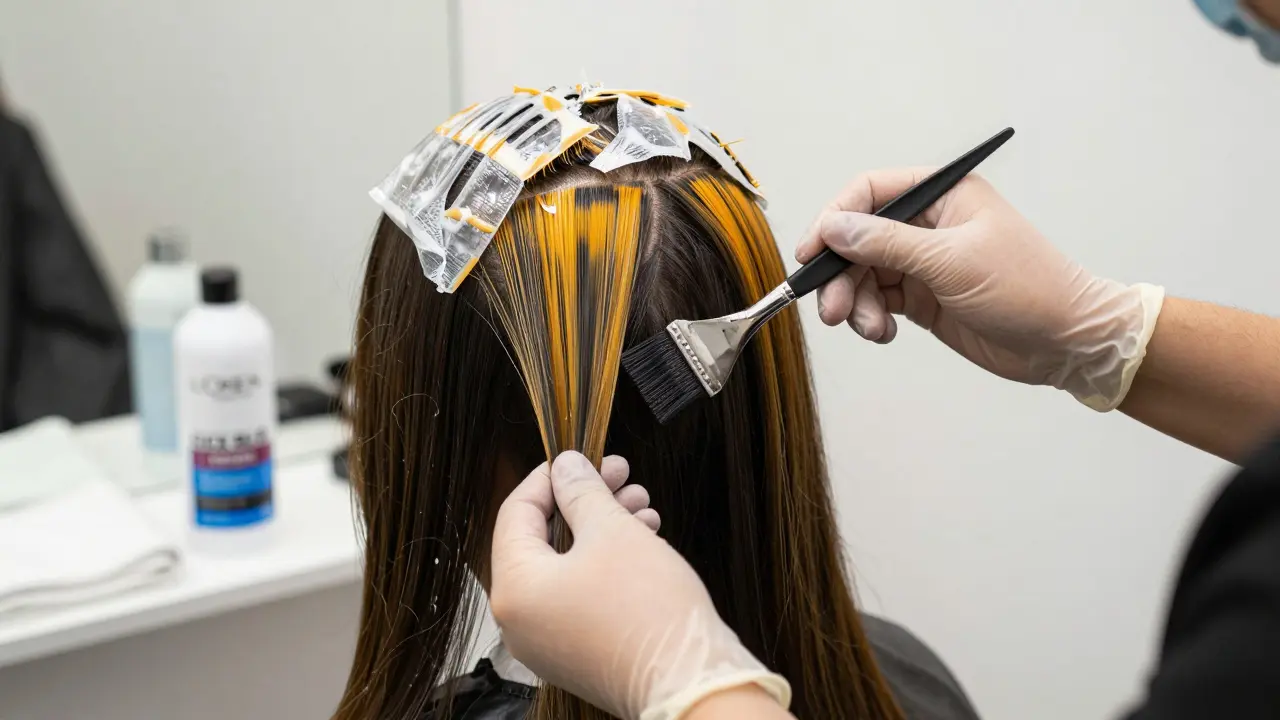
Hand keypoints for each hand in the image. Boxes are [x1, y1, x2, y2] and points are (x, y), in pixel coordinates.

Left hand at [489, 452, 790, 719]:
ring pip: (566, 565)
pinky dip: (606, 562)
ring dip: (602, 527)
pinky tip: (643, 539)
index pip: (515, 513)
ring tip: (641, 504)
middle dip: (585, 500)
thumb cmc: (650, 613)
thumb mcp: (613, 531)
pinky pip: (580, 593)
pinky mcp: (577, 652)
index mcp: (515, 589)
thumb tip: (565, 467)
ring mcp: (548, 642)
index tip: (579, 458)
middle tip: (619, 474)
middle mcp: (521, 621)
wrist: (691, 684)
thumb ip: (581, 491)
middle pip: (542, 538)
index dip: (550, 477)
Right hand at [795, 168, 1163, 410]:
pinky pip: (877, 301)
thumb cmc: (1028, 288)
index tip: (812, 252)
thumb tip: (834, 227)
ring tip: (869, 329)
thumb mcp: (952, 261)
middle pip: (859, 239)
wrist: (1066, 342)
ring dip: (855, 302)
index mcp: (943, 196)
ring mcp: (924, 262)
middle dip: (840, 274)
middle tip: (830, 308)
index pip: (871, 192)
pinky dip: (871, 318)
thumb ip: (887, 243)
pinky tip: (885, 333)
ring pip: (864, 274)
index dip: (835, 218)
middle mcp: (929, 224)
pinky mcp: (923, 297)